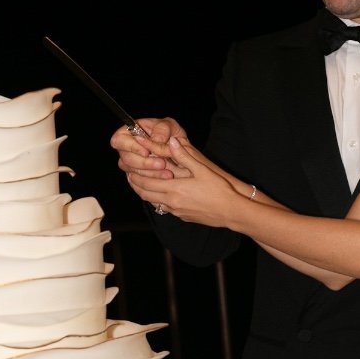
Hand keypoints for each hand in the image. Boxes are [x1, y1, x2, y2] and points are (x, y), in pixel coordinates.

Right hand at [110, 117, 180, 179]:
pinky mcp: (137, 176)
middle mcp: (127, 149)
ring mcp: (131, 164)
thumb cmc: (172, 133)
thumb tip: (154, 140)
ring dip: (150, 173)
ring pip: (132, 172)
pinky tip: (166, 176)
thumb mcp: (170, 126)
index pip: (118, 140)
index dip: (130, 147)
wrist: (180, 150)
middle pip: (125, 159)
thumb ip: (161, 131)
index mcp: (129, 132)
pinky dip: (153, 179)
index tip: (147, 152)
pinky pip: (139, 181)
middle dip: (144, 163)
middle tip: (162, 163)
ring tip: (168, 171)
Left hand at [130, 133, 245, 225]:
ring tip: (140, 184)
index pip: (146, 183)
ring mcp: (176, 212)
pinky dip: (156, 200)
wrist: (231, 211)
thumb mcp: (202, 169)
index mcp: (174, 189)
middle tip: (130, 175)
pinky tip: (159, 194)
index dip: (135, 175)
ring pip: (153, 202)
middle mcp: (172, 202)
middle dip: (135, 184)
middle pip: (145, 194)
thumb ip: (184, 156)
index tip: (129, 168)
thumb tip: (172, 142)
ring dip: (145, 193)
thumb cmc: (219, 190)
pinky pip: (164, 208)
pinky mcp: (182, 216)